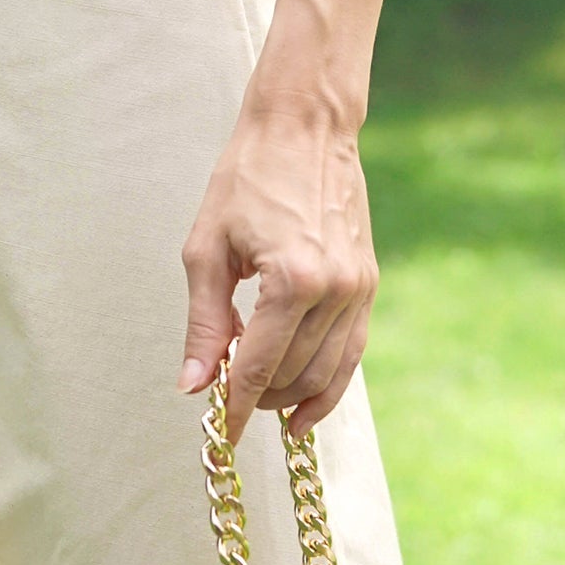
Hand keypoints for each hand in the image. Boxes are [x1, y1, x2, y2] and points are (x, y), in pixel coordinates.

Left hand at [175, 101, 377, 444]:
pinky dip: (329, 386)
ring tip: (257, 401)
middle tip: (223, 396)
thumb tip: (195, 386)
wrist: (304, 127)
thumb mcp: (207, 248)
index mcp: (291, 279)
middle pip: (291, 376)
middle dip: (255, 398)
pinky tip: (302, 409)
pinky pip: (351, 354)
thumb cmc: (247, 178)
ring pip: (325, 373)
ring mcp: (359, 290)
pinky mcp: (369, 285)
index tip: (216, 438)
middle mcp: (335, 290)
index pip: (257, 368)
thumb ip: (204, 322)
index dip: (232, 409)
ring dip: (288, 397)